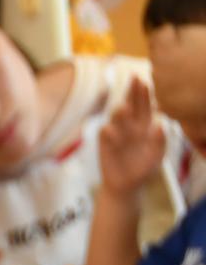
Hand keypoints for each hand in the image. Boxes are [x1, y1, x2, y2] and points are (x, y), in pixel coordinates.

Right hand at [98, 78, 164, 197]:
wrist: (125, 185)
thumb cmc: (143, 169)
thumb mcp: (156, 156)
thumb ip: (160, 141)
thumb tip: (160, 124)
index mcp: (145, 125)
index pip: (145, 105)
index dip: (145, 94)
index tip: (145, 82)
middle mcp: (130, 125)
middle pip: (130, 104)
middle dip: (132, 92)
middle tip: (134, 79)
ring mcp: (117, 132)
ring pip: (116, 116)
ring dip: (120, 111)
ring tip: (124, 108)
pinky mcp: (104, 143)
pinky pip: (105, 132)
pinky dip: (109, 131)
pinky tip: (112, 132)